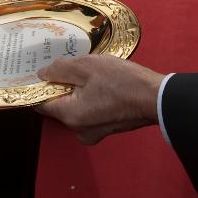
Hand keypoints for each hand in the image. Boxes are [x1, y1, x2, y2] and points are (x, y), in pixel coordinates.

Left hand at [35, 55, 162, 144]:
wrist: (156, 97)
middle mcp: (78, 130)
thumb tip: (42, 74)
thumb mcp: (87, 66)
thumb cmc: (123, 81)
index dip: (40, 85)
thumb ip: (60, 69)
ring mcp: (93, 132)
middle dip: (64, 85)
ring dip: (79, 90)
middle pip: (59, 105)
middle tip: (73, 65)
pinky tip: (103, 83)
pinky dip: (92, 98)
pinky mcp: (105, 129)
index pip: (41, 102)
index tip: (44, 70)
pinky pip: (90, 112)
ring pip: (76, 107)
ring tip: (92, 72)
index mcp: (70, 116)